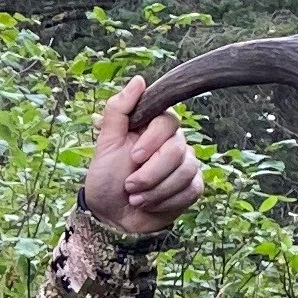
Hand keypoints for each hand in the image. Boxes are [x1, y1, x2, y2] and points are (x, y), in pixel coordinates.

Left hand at [81, 78, 203, 239]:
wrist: (111, 216)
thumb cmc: (106, 178)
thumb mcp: (105, 144)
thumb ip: (118, 110)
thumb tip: (139, 80)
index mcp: (153, 127)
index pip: (168, 121)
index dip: (152, 140)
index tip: (133, 157)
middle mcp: (173, 142)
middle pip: (178, 149)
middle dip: (149, 173)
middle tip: (129, 185)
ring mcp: (185, 164)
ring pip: (185, 171)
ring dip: (155, 190)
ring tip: (135, 198)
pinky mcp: (192, 186)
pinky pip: (191, 189)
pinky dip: (166, 201)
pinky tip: (150, 204)